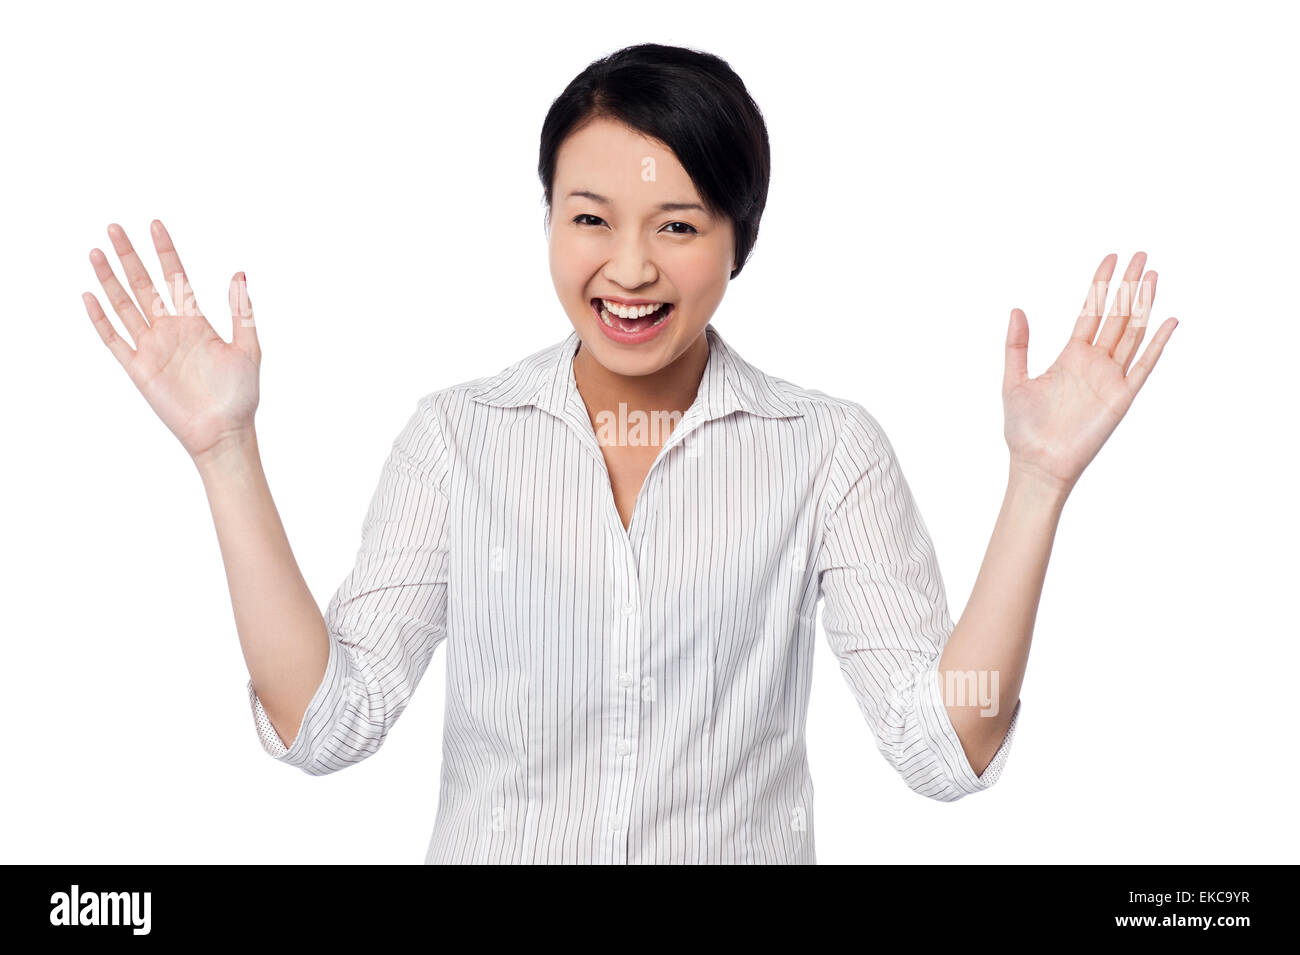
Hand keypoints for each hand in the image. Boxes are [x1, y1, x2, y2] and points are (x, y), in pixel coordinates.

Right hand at [83, 220, 260, 462]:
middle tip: (114, 227)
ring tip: (97, 252)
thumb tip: (238, 273)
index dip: (165, 251)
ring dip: (110, 279)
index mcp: (195, 322)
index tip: (154, 225)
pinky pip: (114, 339)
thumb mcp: (248, 347)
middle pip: (143, 285)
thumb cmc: (240, 394)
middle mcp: (170, 329)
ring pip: (125, 305)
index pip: (174, 277)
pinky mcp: (139, 368)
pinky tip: (90, 295)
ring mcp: (152, 347)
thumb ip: (241, 310)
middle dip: (129, 256)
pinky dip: (101, 319)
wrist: (224, 431)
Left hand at [1002, 252, 1177, 496]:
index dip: (1101, 284)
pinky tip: (1169, 320)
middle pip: (1117, 315)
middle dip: (1128, 285)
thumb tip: (1017, 309)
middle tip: (1142, 253)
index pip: (1091, 310)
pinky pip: (1144, 366)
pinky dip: (1157, 344)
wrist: (1036, 464)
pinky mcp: (1122, 397)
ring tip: (1153, 275)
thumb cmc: (1023, 429)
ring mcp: (1110, 378)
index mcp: (1070, 355)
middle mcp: (1094, 362)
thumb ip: (1017, 345)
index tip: (1111, 258)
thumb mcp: (1013, 380)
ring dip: (1144, 304)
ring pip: (1133, 332)